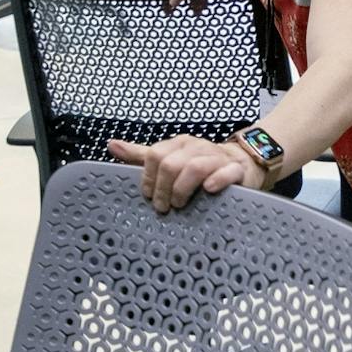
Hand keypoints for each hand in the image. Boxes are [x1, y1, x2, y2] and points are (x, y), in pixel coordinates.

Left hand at [107, 135, 267, 212]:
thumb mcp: (169, 158)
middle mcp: (196, 147)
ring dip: (182, 188)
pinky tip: (208, 190)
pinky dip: (216, 181)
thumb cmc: (200, 164)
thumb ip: (140, 155)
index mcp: (178, 144)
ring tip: (179, 205)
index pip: (154, 155)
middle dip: (163, 188)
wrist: (240, 163)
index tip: (148, 196)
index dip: (147, 178)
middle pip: (171, 163)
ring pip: (195, 166)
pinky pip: (226, 172)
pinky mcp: (235, 169)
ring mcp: (217, 157)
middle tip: (163, 207)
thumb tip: (111, 145)